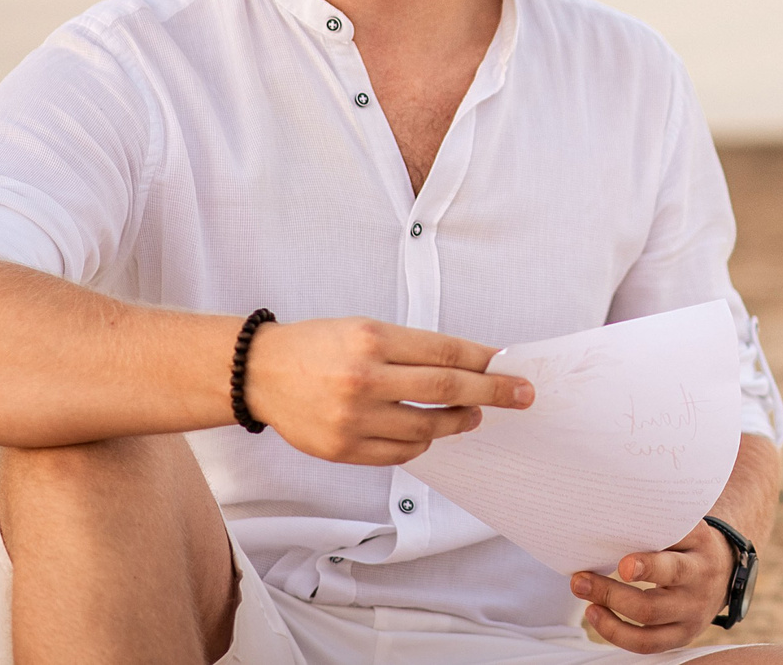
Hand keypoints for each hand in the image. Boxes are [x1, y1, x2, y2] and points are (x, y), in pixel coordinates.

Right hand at [243, 318, 532, 464]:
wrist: (261, 373)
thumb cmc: (321, 346)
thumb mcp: (366, 329)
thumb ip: (413, 349)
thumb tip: (472, 366)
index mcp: (373, 339)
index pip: (446, 353)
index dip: (485, 361)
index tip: (511, 367)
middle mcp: (364, 379)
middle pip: (446, 390)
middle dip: (492, 392)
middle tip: (521, 396)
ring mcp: (352, 419)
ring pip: (427, 428)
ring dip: (458, 421)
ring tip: (471, 414)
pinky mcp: (342, 449)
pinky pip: (400, 453)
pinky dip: (422, 444)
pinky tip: (429, 433)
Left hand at [572, 519, 731, 652]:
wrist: (724, 570)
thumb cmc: (692, 544)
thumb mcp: (687, 528)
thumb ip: (660, 525)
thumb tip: (615, 520)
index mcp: (700, 557)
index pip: (674, 567)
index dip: (648, 567)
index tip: (622, 564)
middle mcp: (697, 591)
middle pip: (652, 605)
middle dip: (611, 594)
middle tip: (580, 580)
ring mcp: (690, 618)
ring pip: (647, 628)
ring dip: (609, 617)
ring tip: (587, 601)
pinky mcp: (681, 636)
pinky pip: (646, 645)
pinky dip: (616, 634)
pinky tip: (597, 616)